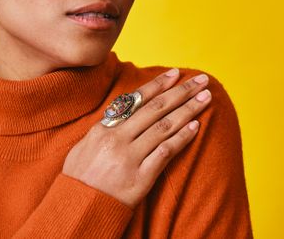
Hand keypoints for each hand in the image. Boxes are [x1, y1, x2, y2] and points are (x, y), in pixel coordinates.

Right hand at [62, 69, 211, 207]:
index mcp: (103, 128)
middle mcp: (117, 139)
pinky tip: (196, 127)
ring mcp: (130, 158)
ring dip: (188, 110)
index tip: (175, 74)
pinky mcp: (141, 178)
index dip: (158, 85)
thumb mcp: (83, 146)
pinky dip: (182, 137)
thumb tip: (119, 113)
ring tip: (205, 98)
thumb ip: (103, 129)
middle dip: (180, 92)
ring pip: (164, 127)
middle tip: (200, 80)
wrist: (79, 209)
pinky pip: (166, 153)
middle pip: (155, 109)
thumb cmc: (79, 178)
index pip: (136, 100)